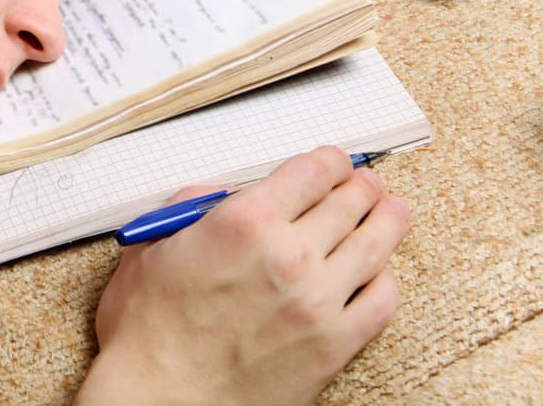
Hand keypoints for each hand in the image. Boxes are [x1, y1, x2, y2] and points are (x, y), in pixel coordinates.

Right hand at [77, 146, 411, 405]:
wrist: (161, 399)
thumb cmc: (149, 330)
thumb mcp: (150, 246)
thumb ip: (190, 207)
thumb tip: (222, 195)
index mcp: (244, 222)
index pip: (312, 171)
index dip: (330, 160)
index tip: (334, 161)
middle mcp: (289, 254)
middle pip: (349, 201)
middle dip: (362, 184)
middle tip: (367, 182)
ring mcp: (319, 300)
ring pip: (375, 244)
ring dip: (388, 219)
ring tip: (393, 211)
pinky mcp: (335, 343)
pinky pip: (381, 300)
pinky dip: (386, 278)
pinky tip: (380, 270)